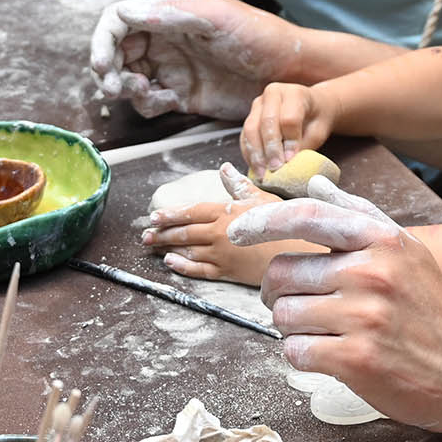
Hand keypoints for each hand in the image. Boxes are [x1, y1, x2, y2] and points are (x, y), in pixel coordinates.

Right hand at [89, 0, 308, 119]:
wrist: (290, 72)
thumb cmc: (259, 35)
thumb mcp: (216, 17)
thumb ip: (170, 14)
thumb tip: (122, 12)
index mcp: (170, 11)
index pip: (118, 21)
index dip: (102, 41)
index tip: (101, 63)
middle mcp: (164, 37)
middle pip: (116, 51)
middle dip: (109, 69)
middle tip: (116, 86)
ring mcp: (171, 66)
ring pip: (127, 77)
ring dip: (126, 88)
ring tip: (147, 93)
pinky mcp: (181, 93)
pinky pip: (148, 101)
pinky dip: (149, 104)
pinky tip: (171, 101)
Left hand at [144, 163, 282, 283]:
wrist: (296, 255)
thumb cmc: (282, 224)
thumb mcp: (261, 199)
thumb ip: (239, 185)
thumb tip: (224, 169)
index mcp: (225, 212)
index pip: (191, 211)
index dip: (170, 214)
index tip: (153, 216)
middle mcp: (218, 233)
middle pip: (184, 232)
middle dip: (162, 233)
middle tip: (145, 235)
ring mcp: (220, 254)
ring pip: (187, 250)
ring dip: (167, 248)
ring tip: (153, 247)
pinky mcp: (226, 272)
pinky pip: (198, 270)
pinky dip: (182, 266)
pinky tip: (171, 262)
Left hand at [228, 177, 441, 434]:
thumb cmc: (432, 308)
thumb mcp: (406, 250)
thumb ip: (358, 214)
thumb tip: (316, 185)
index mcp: (380, 239)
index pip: (304, 217)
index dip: (261, 222)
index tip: (237, 231)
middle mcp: (370, 271)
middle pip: (281, 273)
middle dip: (280, 292)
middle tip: (302, 304)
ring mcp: (362, 316)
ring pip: (283, 315)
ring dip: (293, 327)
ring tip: (325, 331)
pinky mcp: (354, 359)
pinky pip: (294, 350)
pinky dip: (302, 354)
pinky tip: (330, 354)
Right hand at [240, 80, 335, 176]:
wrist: (312, 108)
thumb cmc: (316, 120)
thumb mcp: (317, 132)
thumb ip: (302, 145)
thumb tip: (287, 164)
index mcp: (295, 93)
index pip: (288, 118)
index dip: (289, 141)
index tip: (290, 159)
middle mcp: (273, 93)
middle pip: (266, 121)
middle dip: (270, 148)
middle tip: (274, 168)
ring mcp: (259, 103)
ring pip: (251, 128)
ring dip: (255, 153)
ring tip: (263, 173)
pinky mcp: (250, 115)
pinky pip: (244, 136)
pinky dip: (248, 153)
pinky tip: (256, 168)